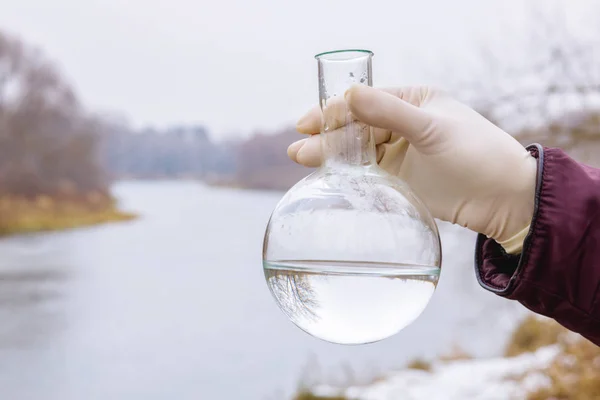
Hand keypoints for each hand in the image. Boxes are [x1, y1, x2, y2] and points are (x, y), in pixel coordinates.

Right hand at [288, 85, 536, 253]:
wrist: (502, 199)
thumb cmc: (476, 154)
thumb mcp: (433, 129)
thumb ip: (389, 113)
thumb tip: (349, 94)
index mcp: (411, 101)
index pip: (365, 102)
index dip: (335, 111)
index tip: (309, 123)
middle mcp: (401, 124)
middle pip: (355, 127)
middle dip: (327, 136)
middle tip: (299, 149)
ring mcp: (398, 152)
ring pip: (356, 150)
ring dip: (330, 155)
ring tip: (301, 160)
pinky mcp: (397, 179)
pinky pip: (365, 172)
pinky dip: (345, 173)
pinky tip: (326, 175)